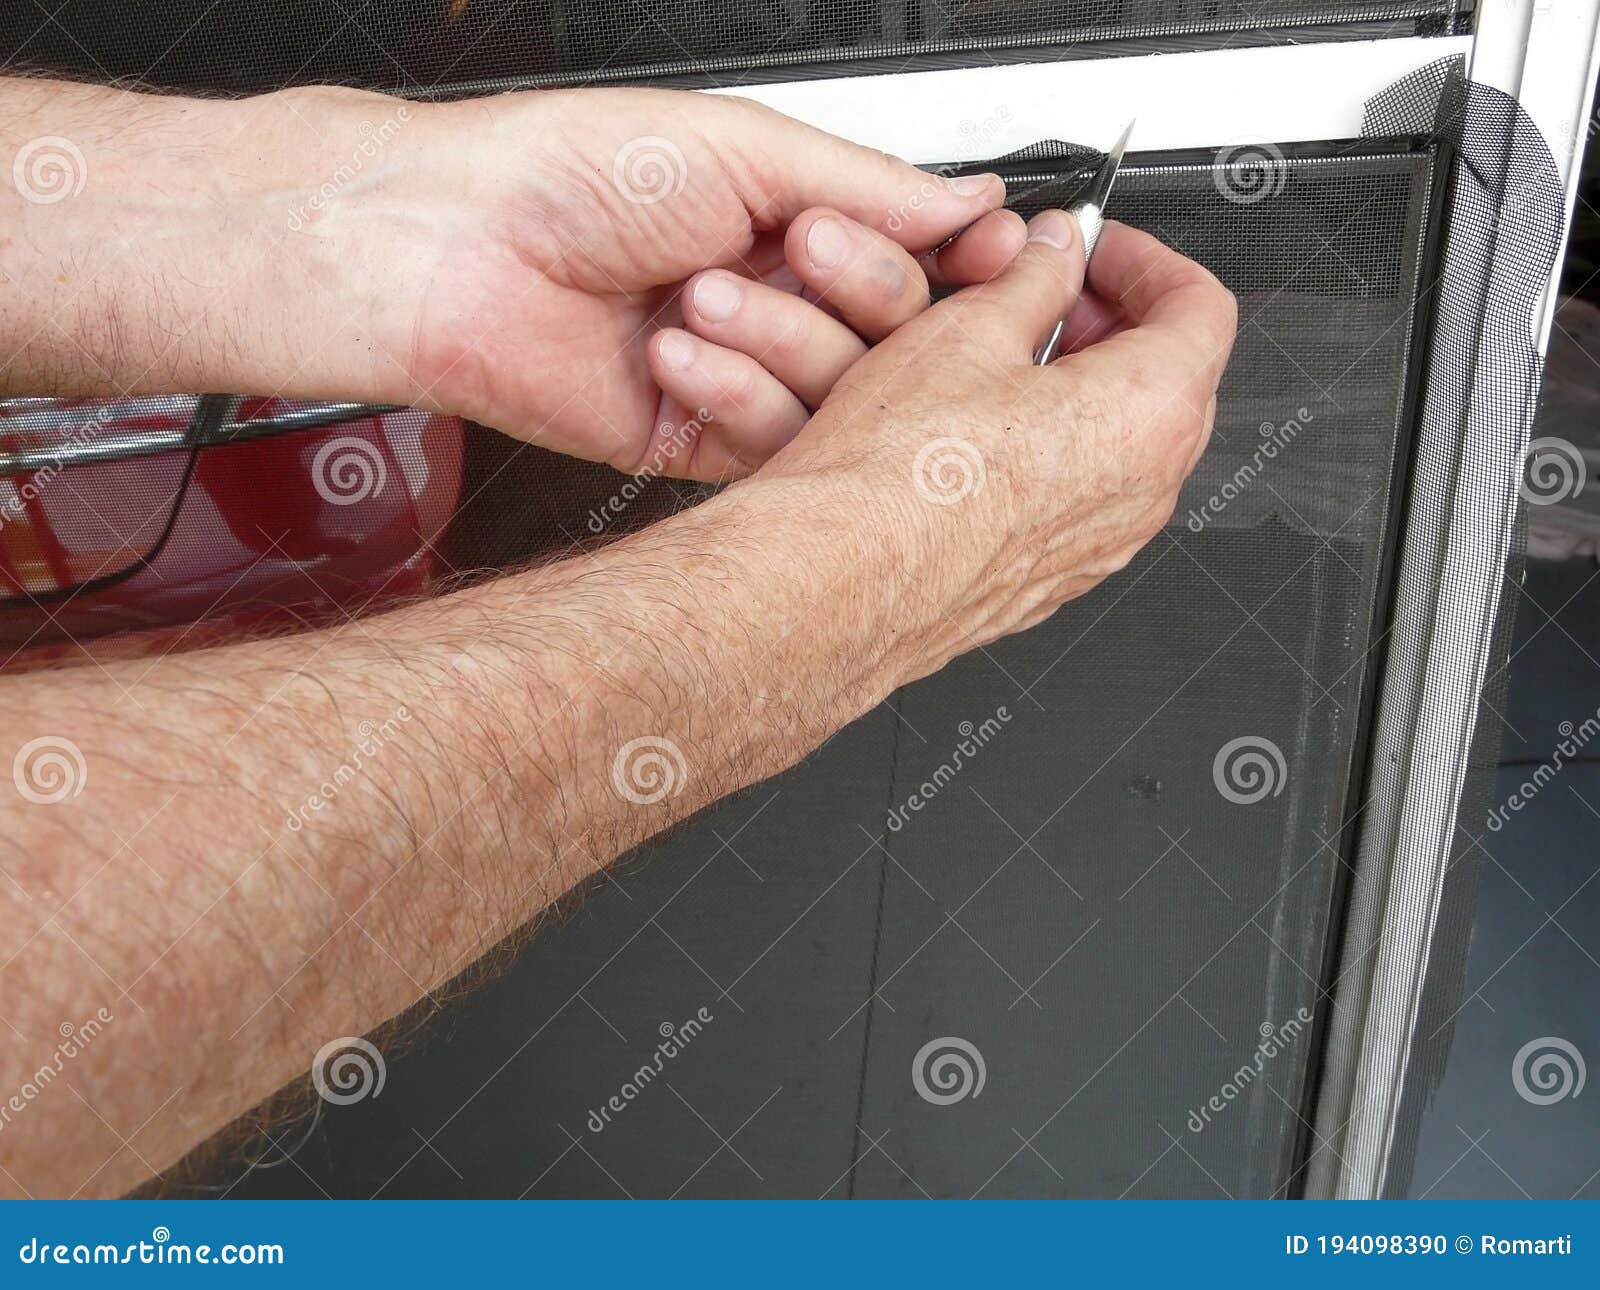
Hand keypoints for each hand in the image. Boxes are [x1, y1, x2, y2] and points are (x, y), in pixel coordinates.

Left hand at [333, 87, 1023, 478]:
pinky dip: (738, 393)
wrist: (459, 252)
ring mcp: (746, 374)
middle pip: (900, 336)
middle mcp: (779, 300)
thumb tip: (974, 200)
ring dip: (784, 340)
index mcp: (793, 220)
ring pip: (843, 395)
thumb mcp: (746, 148)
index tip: (995, 257)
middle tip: (807, 252)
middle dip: (863, 293)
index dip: (958, 264)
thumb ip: (873, 186)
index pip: (919, 260)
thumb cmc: (573, 174)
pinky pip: (774, 444)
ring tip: (701, 292)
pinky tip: (678, 353)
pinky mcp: (704, 438)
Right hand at [762, 212, 1237, 673]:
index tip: (1097, 248)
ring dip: (1080, 393)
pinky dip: (1050, 457)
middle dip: (1111, 325)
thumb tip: (1053, 254)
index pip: (1199, 307)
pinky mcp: (1053, 579)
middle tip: (1047, 299)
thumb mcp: (966, 333)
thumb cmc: (897, 478)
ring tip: (1001, 367)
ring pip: (1122, 446)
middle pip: (1170, 379)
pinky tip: (979, 438)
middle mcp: (1145, 489)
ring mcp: (1103, 545)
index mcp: (1148, 411)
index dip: (1146, 260)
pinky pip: (1078, 501)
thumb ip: (1031, 280)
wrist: (842, 582)